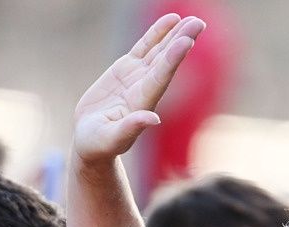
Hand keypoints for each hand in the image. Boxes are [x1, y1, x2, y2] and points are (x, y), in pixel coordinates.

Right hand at [72, 13, 204, 163]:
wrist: (91, 141)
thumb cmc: (99, 145)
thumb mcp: (111, 139)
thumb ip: (131, 128)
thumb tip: (153, 119)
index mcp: (142, 103)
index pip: (161, 77)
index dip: (173, 59)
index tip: (187, 41)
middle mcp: (145, 88)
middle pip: (166, 60)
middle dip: (181, 41)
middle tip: (198, 23)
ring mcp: (137, 77)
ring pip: (159, 50)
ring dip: (175, 34)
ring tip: (192, 19)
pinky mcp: (127, 69)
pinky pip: (145, 47)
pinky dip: (157, 33)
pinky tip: (172, 20)